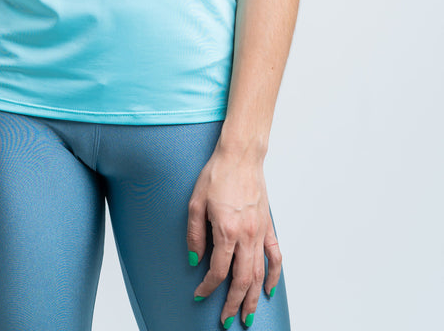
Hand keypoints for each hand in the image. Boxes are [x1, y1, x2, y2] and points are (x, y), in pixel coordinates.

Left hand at [186, 144, 281, 326]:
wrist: (240, 155)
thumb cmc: (216, 174)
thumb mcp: (195, 202)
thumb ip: (195, 235)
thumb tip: (195, 261)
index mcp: (226, 231)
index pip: (217, 270)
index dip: (208, 288)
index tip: (199, 295)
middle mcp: (247, 235)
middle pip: (243, 280)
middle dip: (234, 304)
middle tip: (226, 321)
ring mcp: (260, 232)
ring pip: (260, 274)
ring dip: (254, 298)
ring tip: (248, 316)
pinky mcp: (268, 226)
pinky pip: (275, 256)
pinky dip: (274, 275)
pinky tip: (270, 289)